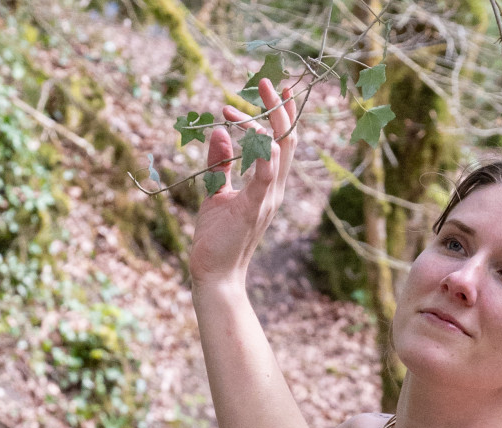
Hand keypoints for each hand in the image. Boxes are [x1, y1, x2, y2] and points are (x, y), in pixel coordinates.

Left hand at [188, 78, 297, 287]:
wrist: (214, 274)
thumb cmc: (216, 237)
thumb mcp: (215, 192)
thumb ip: (219, 163)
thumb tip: (220, 131)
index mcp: (267, 184)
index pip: (281, 141)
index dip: (277, 114)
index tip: (258, 92)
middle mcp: (273, 189)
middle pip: (287, 140)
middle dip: (280, 108)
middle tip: (267, 80)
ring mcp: (266, 200)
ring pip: (280, 152)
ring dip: (271, 121)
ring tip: (262, 94)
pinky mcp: (252, 210)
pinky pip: (264, 179)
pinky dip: (264, 156)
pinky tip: (261, 135)